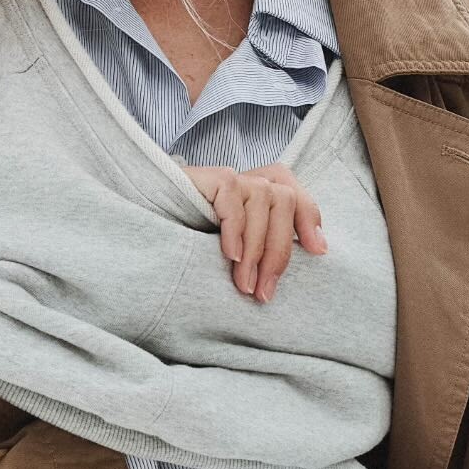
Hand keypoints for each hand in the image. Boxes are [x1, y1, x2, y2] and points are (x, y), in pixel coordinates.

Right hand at [180, 161, 328, 301]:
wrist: (152, 222)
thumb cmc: (198, 240)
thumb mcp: (241, 250)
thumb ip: (268, 248)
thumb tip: (313, 254)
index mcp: (266, 193)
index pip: (298, 197)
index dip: (310, 221)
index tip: (317, 253)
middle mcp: (253, 180)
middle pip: (285, 203)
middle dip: (278, 252)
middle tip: (263, 291)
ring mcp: (234, 176)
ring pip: (264, 202)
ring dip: (255, 250)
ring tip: (243, 283)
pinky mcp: (214, 177)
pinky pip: (235, 201)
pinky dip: (235, 230)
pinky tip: (229, 256)